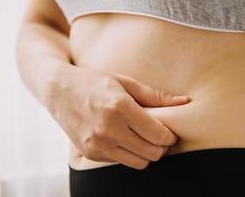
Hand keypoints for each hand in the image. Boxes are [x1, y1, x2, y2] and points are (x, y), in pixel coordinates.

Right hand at [45, 67, 190, 168]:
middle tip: (159, 136)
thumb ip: (157, 96)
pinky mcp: (90, 153)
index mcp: (120, 108)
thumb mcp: (126, 82)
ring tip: (144, 139)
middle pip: (152, 152)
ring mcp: (97, 144)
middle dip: (161, 147)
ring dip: (146, 153)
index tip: (170, 131)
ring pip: (139, 162)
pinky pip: (122, 162)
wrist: (58, 90)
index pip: (158, 135)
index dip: (170, 136)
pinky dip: (128, 154)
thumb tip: (186, 101)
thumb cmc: (96, 82)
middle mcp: (108, 129)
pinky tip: (125, 139)